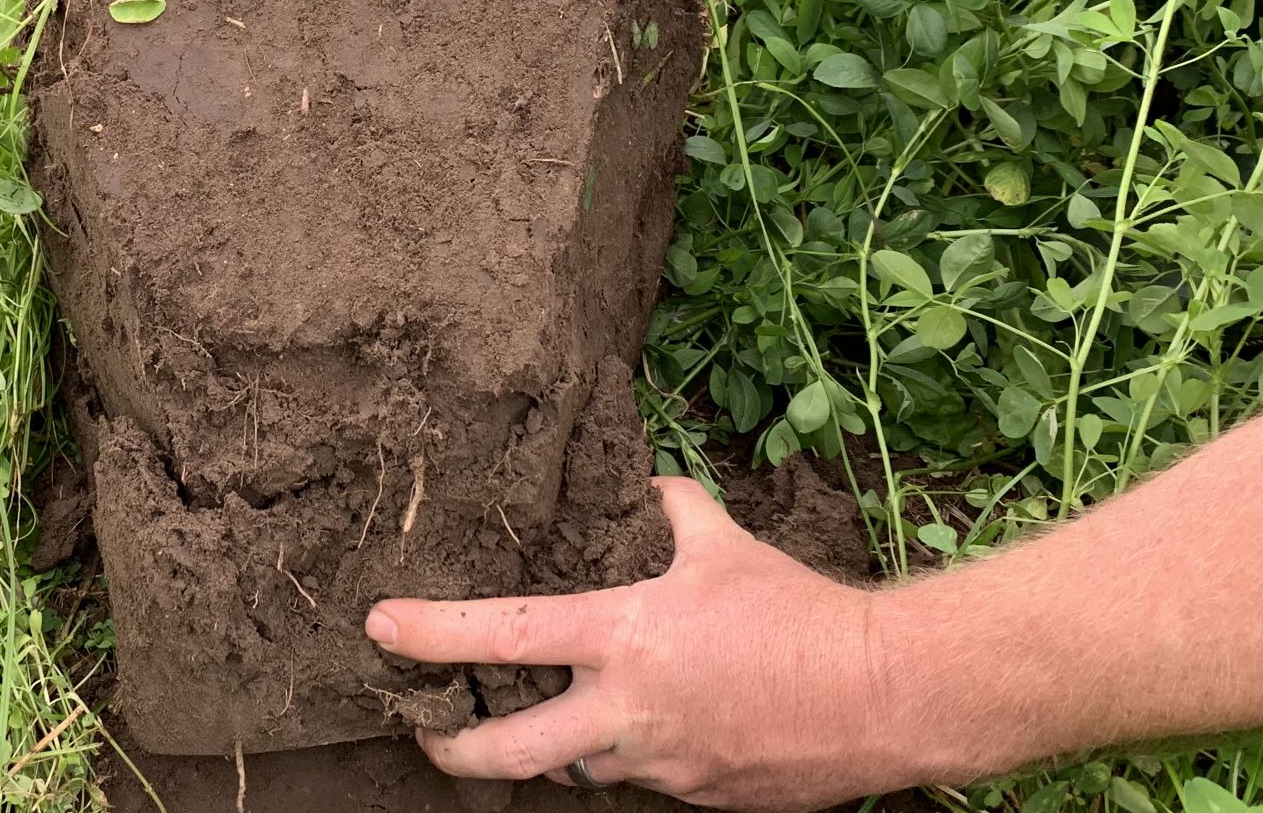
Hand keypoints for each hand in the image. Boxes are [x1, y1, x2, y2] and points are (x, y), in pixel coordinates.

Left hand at [364, 477, 930, 811]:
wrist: (882, 698)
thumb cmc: (801, 615)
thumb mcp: (727, 546)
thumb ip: (675, 510)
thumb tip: (650, 481)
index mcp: (623, 638)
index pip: (502, 634)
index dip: (430, 633)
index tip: (380, 628)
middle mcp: (625, 711)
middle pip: (506, 753)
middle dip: (451, 750)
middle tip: (426, 735)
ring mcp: (657, 764)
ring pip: (573, 771)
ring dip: (552, 751)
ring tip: (538, 725)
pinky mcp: (692, 796)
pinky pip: (637, 780)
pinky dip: (626, 756)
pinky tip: (645, 730)